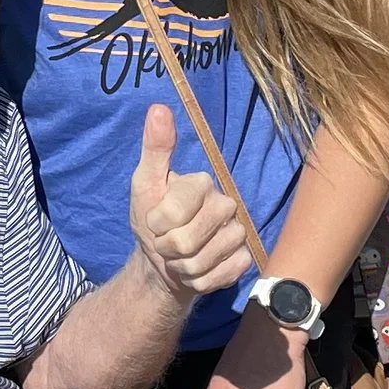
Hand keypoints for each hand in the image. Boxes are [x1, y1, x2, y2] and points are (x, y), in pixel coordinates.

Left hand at [125, 100, 250, 304]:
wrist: (165, 262)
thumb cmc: (152, 219)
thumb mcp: (145, 184)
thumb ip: (154, 149)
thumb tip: (158, 108)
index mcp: (203, 182)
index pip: (173, 212)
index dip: (155, 224)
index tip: (153, 222)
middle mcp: (227, 204)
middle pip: (186, 241)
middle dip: (166, 249)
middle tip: (165, 243)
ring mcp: (238, 234)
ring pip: (200, 262)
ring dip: (180, 267)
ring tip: (179, 257)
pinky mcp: (244, 261)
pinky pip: (215, 278)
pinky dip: (197, 280)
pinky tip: (195, 270)